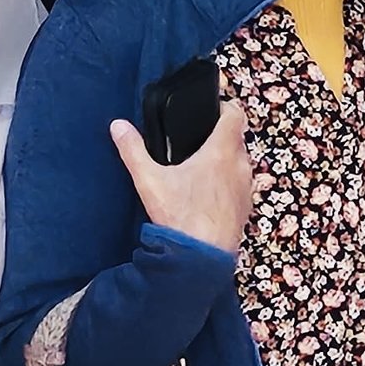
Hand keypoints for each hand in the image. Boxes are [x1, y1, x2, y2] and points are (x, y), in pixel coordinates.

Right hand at [109, 100, 253, 254]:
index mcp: (221, 151)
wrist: (201, 259)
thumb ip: (133, 150)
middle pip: (237, 138)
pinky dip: (228, 183)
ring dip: (225, 161)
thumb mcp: (149, 180)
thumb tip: (118, 127)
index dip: (225, 106)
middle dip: (220, 135)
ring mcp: (246, 188)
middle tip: (197, 140)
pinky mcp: (245, 207)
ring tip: (200, 167)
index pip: (236, 114)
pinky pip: (240, 186)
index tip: (212, 109)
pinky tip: (207, 194)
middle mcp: (240, 166)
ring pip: (240, 163)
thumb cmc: (180, 217)